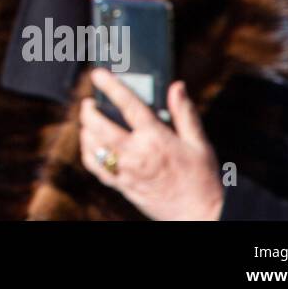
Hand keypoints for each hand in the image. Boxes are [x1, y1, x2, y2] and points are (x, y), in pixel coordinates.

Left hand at [79, 68, 223, 220]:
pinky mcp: (122, 186)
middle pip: (100, 126)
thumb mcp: (199, 143)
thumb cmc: (202, 179)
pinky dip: (88, 154)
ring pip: (93, 147)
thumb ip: (184, 113)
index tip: (98, 74)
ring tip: (88, 122)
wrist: (199, 215)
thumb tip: (177, 86)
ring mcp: (126, 171)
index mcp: (156, 139)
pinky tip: (91, 146)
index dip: (111, 86)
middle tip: (89, 103)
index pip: (129, 105)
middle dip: (89, 111)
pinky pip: (96, 168)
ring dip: (85, 131)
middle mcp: (137, 153)